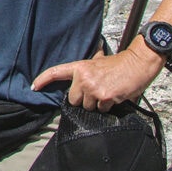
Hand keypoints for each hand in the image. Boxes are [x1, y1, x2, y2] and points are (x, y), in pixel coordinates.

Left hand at [31, 47, 162, 111]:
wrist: (137, 64)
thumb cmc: (119, 63)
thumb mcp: (98, 60)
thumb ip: (87, 67)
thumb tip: (79, 72)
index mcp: (79, 67)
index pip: (56, 72)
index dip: (43, 80)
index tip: (34, 87)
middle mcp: (83, 77)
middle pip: (73, 100)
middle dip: (84, 99)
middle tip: (96, 90)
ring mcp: (93, 88)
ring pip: (87, 107)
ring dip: (97, 104)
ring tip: (107, 91)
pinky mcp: (105, 97)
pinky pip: (101, 110)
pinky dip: (107, 106)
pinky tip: (114, 96)